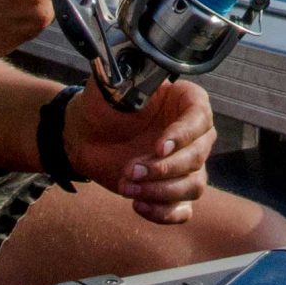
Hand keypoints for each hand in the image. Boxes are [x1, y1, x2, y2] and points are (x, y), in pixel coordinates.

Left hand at [64, 79, 216, 225]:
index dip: (182, 136)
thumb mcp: (114, 85)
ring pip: (194, 186)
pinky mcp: (171, 191)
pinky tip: (138, 204)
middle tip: (133, 169)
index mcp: (187, 102)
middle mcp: (193, 135)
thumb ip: (130, 78)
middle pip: (198, 156)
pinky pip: (182, 211)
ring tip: (129, 187)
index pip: (200, 120)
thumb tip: (140, 71)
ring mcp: (185, 166)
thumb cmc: (104, 105)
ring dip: (162, 191)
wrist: (86, 134)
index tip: (157, 146)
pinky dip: (164, 213)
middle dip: (165, 168)